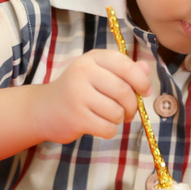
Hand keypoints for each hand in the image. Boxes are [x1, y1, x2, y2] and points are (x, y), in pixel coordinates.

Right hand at [31, 49, 150, 143]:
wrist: (43, 109)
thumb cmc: (78, 90)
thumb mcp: (99, 73)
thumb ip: (125, 70)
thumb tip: (148, 69)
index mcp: (93, 58)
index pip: (126, 66)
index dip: (141, 81)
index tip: (145, 91)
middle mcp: (83, 73)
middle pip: (124, 91)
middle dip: (133, 105)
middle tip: (130, 111)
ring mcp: (78, 95)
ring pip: (117, 112)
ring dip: (120, 119)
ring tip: (111, 117)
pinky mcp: (76, 118)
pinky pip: (107, 128)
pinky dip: (110, 130)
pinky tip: (101, 126)